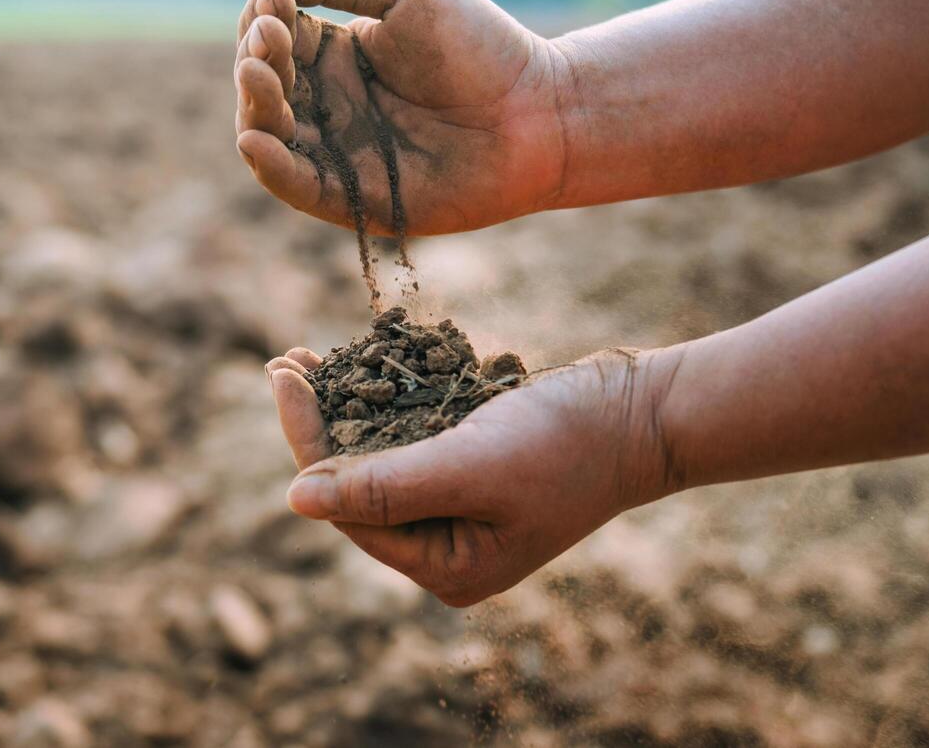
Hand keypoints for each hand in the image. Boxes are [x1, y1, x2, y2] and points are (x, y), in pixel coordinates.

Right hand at [232, 0, 572, 235]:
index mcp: (336, 53)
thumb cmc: (480, 43)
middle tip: (272, 38)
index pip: (273, 34)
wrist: (539, 112)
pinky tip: (254, 140)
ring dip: (254, 105)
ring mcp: (337, 152)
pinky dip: (269, 167)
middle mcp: (328, 104)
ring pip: (267, 133)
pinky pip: (295, 185)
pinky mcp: (351, 198)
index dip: (263, 17)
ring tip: (260, 76)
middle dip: (254, 58)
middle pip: (260, 83)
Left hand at [265, 346, 679, 606]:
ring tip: (302, 359)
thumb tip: (293, 500)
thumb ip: (384, 487)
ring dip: (341, 407)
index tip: (280, 379)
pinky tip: (353, 365)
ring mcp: (461, 508)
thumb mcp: (469, 466)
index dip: (306, 443)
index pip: (349, 507)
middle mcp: (447, 547)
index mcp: (445, 568)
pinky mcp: (473, 468)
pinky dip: (381, 401)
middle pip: (356, 486)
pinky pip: (410, 437)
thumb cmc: (567, 443)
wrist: (648, 411)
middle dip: (317, 423)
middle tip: (282, 362)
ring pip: (378, 457)